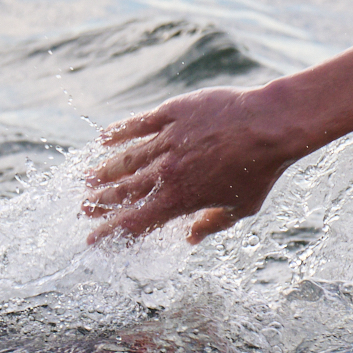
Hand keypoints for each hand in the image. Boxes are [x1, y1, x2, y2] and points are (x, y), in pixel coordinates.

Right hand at [82, 85, 306, 244]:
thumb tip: (191, 237)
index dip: (111, 232)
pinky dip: (119, 132)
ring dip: (105, 170)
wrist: (269, 126)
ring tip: (88, 179)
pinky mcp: (172, 113)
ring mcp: (167, 140)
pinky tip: (104, 138)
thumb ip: (213, 223)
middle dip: (101, 202)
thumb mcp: (242, 207)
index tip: (92, 239)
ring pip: (126, 158)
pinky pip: (138, 124)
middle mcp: (166, 171)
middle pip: (124, 190)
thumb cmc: (261, 170)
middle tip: (84, 208)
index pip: (135, 221)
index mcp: (180, 199)